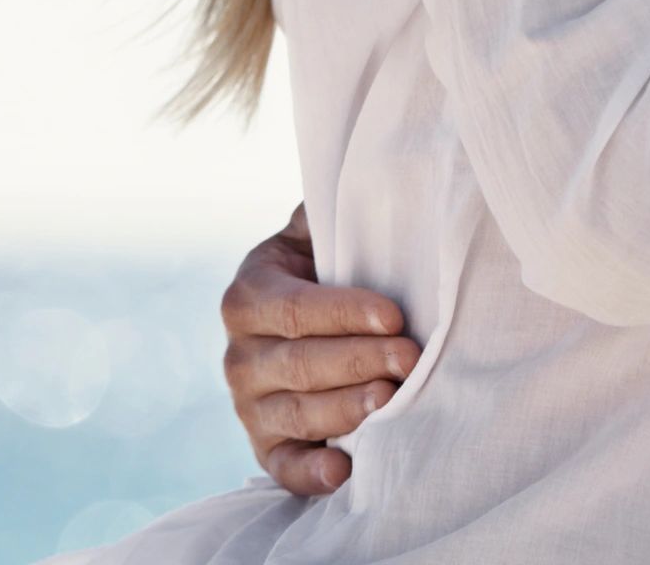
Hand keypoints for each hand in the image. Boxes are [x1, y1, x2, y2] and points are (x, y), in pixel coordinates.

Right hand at [220, 205, 419, 496]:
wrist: (306, 311)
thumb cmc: (328, 262)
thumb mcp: (318, 228)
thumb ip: (333, 208)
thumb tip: (375, 175)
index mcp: (248, 294)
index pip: (296, 309)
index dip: (345, 313)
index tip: (394, 315)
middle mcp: (239, 354)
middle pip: (299, 364)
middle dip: (359, 361)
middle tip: (410, 358)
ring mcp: (247, 405)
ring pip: (295, 413)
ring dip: (346, 410)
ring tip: (390, 401)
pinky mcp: (264, 444)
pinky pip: (280, 466)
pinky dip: (309, 474)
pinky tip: (344, 471)